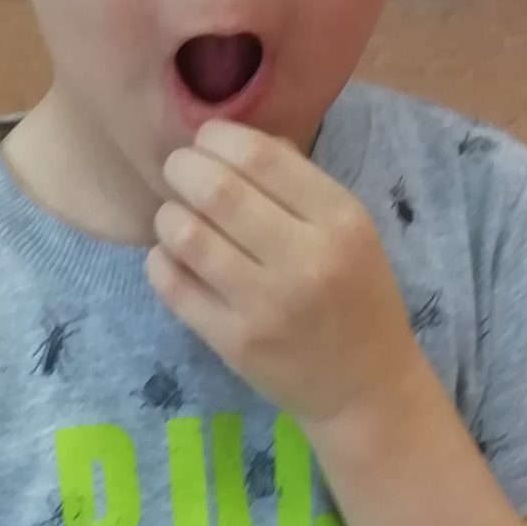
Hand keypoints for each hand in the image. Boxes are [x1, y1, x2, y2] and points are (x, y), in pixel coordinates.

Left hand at [149, 121, 424, 428]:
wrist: (365, 387)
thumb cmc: (357, 297)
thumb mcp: (351, 229)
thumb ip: (299, 182)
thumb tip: (233, 139)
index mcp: (339, 220)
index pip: (261, 156)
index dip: (218, 138)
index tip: (205, 141)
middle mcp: (305, 260)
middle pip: (218, 191)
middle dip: (183, 169)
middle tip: (177, 171)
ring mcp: (266, 306)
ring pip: (188, 237)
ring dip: (168, 216)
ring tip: (173, 216)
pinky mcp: (234, 343)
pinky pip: (175, 288)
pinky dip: (161, 262)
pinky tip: (170, 256)